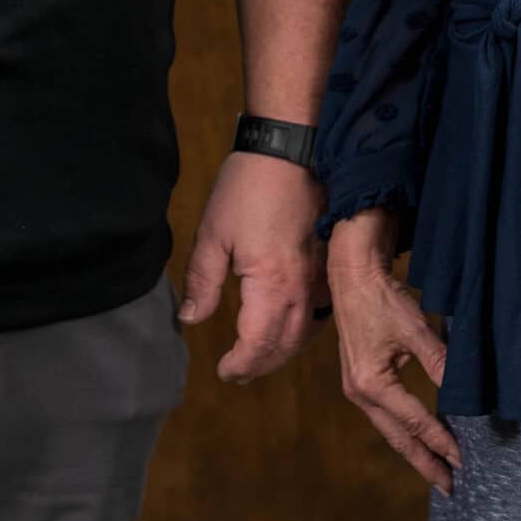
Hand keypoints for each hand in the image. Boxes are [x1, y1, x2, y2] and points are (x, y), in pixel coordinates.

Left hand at [179, 150, 326, 382]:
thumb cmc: (247, 187)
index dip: (240, 364)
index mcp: (272, 285)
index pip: (258, 344)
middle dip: (261, 364)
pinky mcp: (330, 263)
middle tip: (238, 371)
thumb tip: (191, 320)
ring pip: (308, 332)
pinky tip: (292, 327)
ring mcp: (322, 277)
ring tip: (260, 357)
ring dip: (284, 351)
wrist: (291, 148)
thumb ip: (201, 282)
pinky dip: (305, 329)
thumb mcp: (212, 233)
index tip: (223, 371)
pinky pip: (323, 311)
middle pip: (286, 345)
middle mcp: (304, 289)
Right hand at [328, 208, 460, 495]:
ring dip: (414, 449)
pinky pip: (384, 415)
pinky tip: (417, 436)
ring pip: (390, 429)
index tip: (463, 460)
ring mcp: (356, 389)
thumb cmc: (380, 297)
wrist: (351, 273)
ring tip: (436, 467)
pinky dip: (403, 430)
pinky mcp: (359, 379)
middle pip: (398, 437)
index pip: (415, 421)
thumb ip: (439, 363)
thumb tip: (464, 392)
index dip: (441, 441)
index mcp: (372, 384)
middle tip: (449, 485)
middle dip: (424, 462)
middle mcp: (359, 393)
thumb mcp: (415, 330)